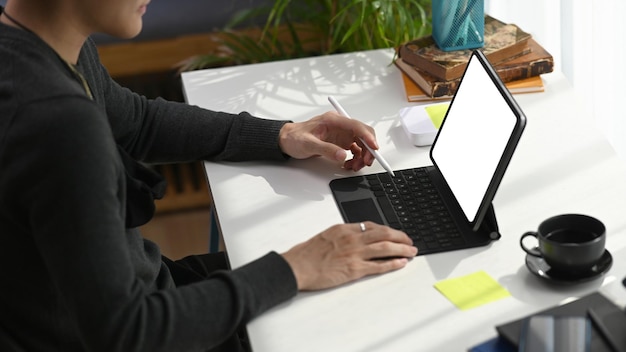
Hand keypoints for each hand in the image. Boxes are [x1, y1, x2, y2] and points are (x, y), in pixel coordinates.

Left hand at [278, 111, 378, 171]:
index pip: (356, 126)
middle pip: (362, 135)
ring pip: (360, 144)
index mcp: (333, 121)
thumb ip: (326, 149)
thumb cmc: (295, 137)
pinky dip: (355, 158)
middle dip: (368, 149)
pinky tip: (349, 164)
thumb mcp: (308, 144)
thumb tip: (342, 155)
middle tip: (366, 162)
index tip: (374, 148)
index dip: (368, 137)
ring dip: (362, 156)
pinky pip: (354, 150)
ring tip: (353, 166)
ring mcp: (341, 134)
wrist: (286, 140)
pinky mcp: (340, 142)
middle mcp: (340, 126)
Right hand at [281, 221, 417, 290]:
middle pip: (383, 234)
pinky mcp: (354, 269)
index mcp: (344, 229)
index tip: (393, 233)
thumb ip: (340, 236)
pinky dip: (392, 263)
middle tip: (409, 241)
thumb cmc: (306, 254)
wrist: (297, 267)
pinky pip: (379, 265)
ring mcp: (354, 253)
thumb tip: (352, 238)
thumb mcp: (325, 237)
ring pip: (385, 247)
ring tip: (412, 251)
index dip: (386, 230)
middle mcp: (352, 238)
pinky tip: (401, 263)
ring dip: (402, 249)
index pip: (371, 226)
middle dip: (400, 237)